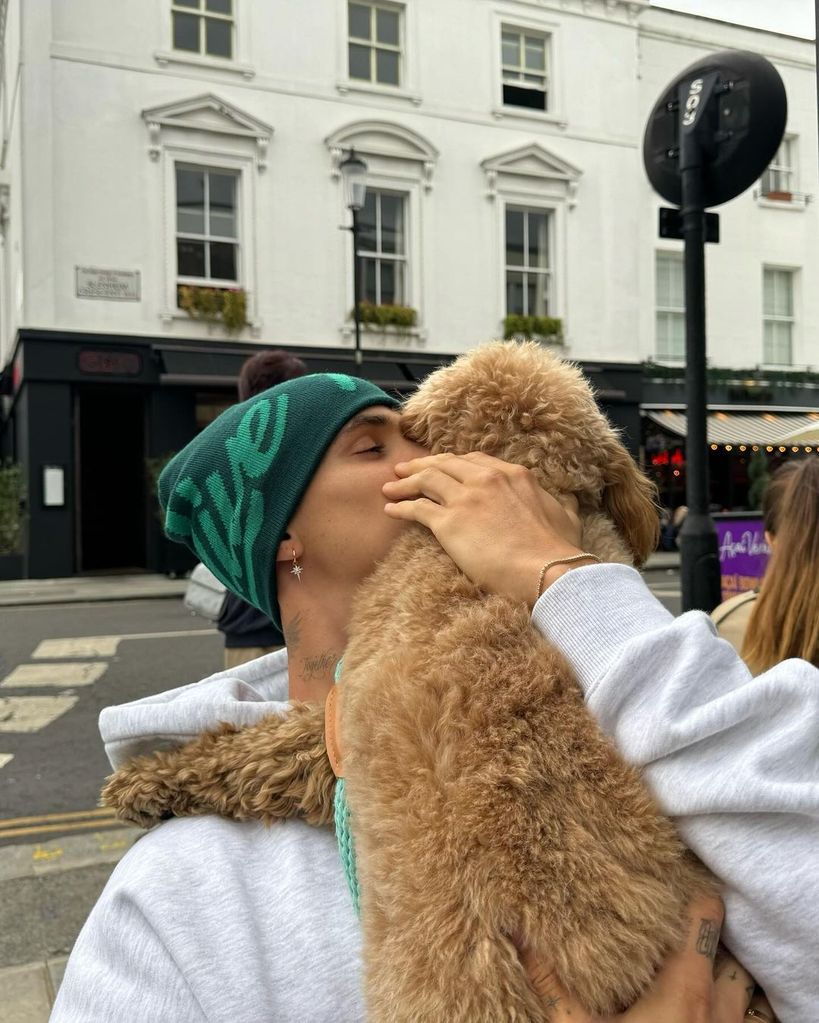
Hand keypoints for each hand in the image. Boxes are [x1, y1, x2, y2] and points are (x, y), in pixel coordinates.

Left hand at [383, 452, 585, 606]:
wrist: (547, 571)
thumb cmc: (559, 550)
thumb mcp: (567, 517)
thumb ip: (561, 503)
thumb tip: (571, 499)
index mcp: (513, 474)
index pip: (474, 461)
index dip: (452, 462)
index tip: (440, 466)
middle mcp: (486, 480)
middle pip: (444, 465)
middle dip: (422, 465)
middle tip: (405, 469)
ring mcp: (466, 499)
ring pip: (426, 481)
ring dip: (405, 483)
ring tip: (390, 487)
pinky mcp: (449, 523)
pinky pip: (416, 509)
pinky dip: (401, 507)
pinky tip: (391, 509)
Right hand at [518, 893, 772, 1021]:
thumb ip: (550, 981)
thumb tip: (516, 930)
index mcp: (686, 988)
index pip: (707, 914)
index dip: (691, 894)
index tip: (667, 883)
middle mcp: (720, 1008)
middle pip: (727, 951)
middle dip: (702, 940)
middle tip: (668, 932)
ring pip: (737, 988)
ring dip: (715, 977)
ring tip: (680, 970)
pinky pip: (741, 1021)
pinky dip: (721, 1010)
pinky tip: (690, 1011)